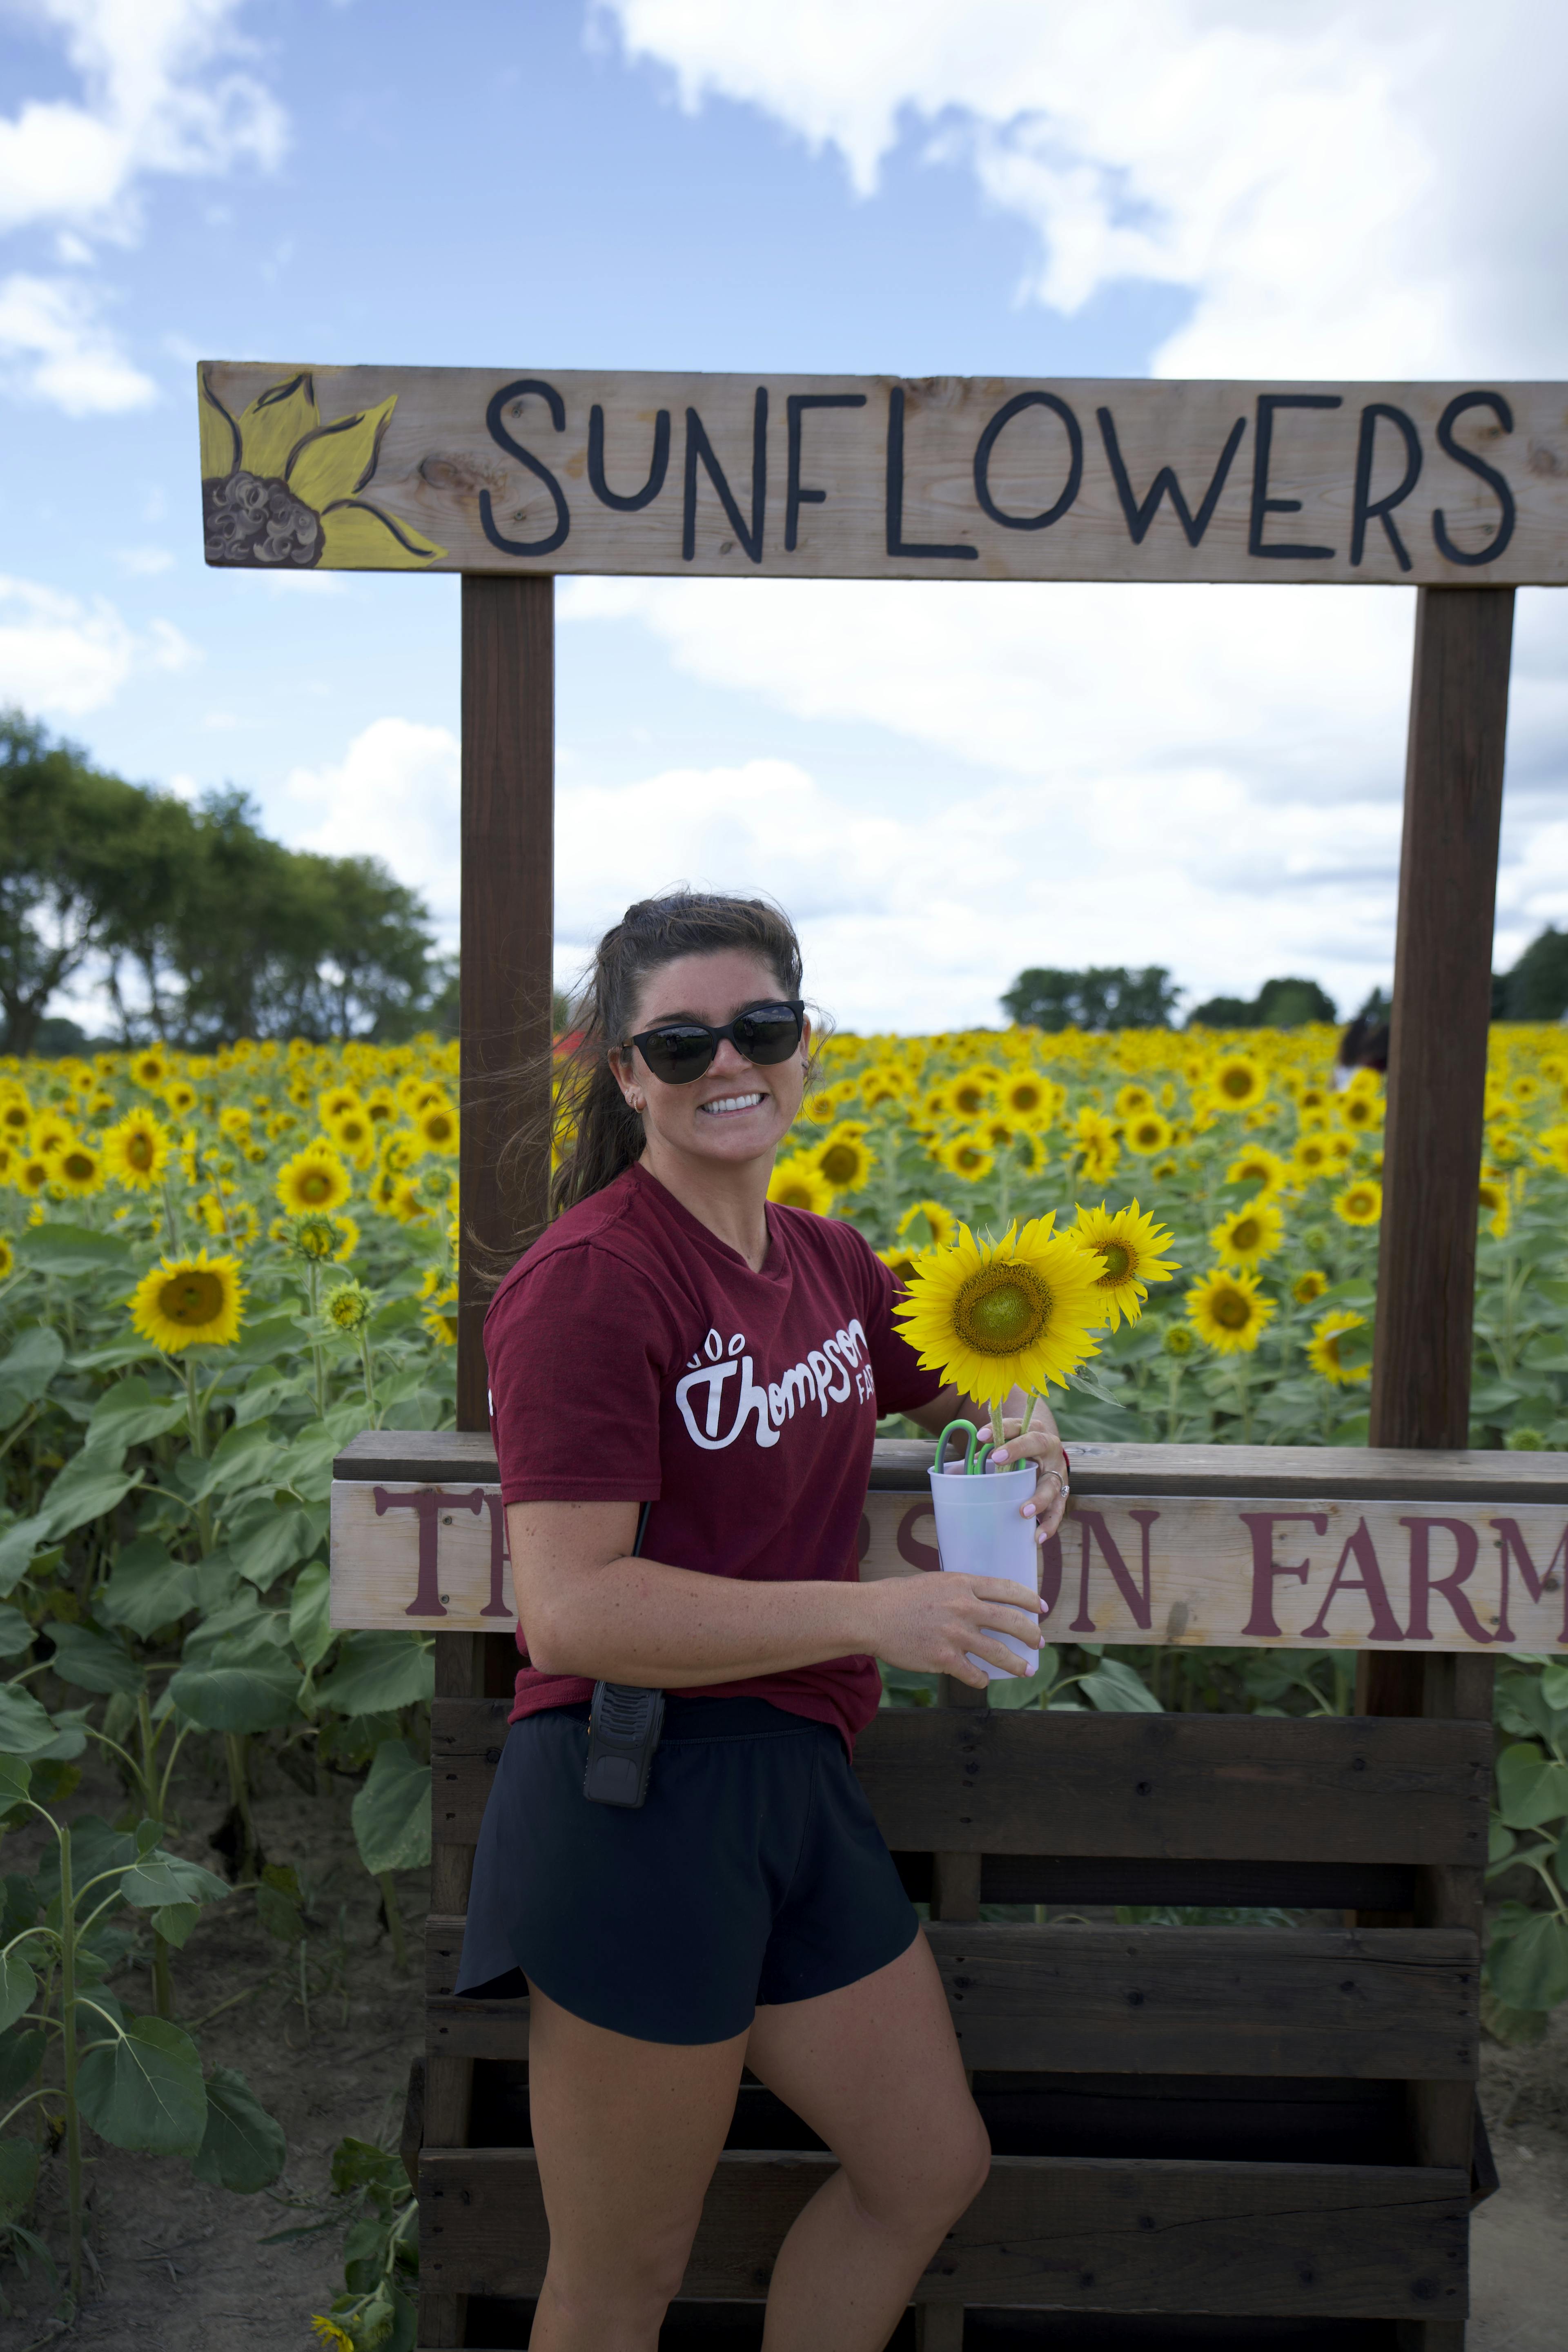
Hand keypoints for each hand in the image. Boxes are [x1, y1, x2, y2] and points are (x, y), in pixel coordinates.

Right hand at [865, 1570, 1045, 1690]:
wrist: (871, 1615)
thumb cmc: (897, 1597)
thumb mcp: (935, 1582)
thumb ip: (959, 1590)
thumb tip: (980, 1602)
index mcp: (963, 1584)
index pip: (1007, 1589)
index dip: (1029, 1599)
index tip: (1040, 1607)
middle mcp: (965, 1608)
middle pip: (1012, 1622)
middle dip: (1032, 1635)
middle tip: (1040, 1642)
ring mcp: (956, 1634)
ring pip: (999, 1653)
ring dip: (1017, 1664)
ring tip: (1026, 1671)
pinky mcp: (944, 1658)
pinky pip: (974, 1674)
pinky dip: (981, 1679)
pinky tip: (982, 1680)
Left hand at [981, 1405, 1070, 1544]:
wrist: (1048, 1456)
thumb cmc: (1020, 1453)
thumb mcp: (1008, 1446)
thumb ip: (989, 1454)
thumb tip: (955, 1473)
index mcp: (1034, 1431)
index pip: (1018, 1426)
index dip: (1001, 1429)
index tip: (981, 1436)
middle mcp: (1049, 1448)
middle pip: (1037, 1444)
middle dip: (1018, 1450)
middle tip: (997, 1458)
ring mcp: (1057, 1472)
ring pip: (1051, 1483)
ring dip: (1038, 1498)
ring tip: (1023, 1512)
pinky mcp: (1061, 1494)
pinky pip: (1057, 1510)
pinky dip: (1048, 1525)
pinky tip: (1038, 1537)